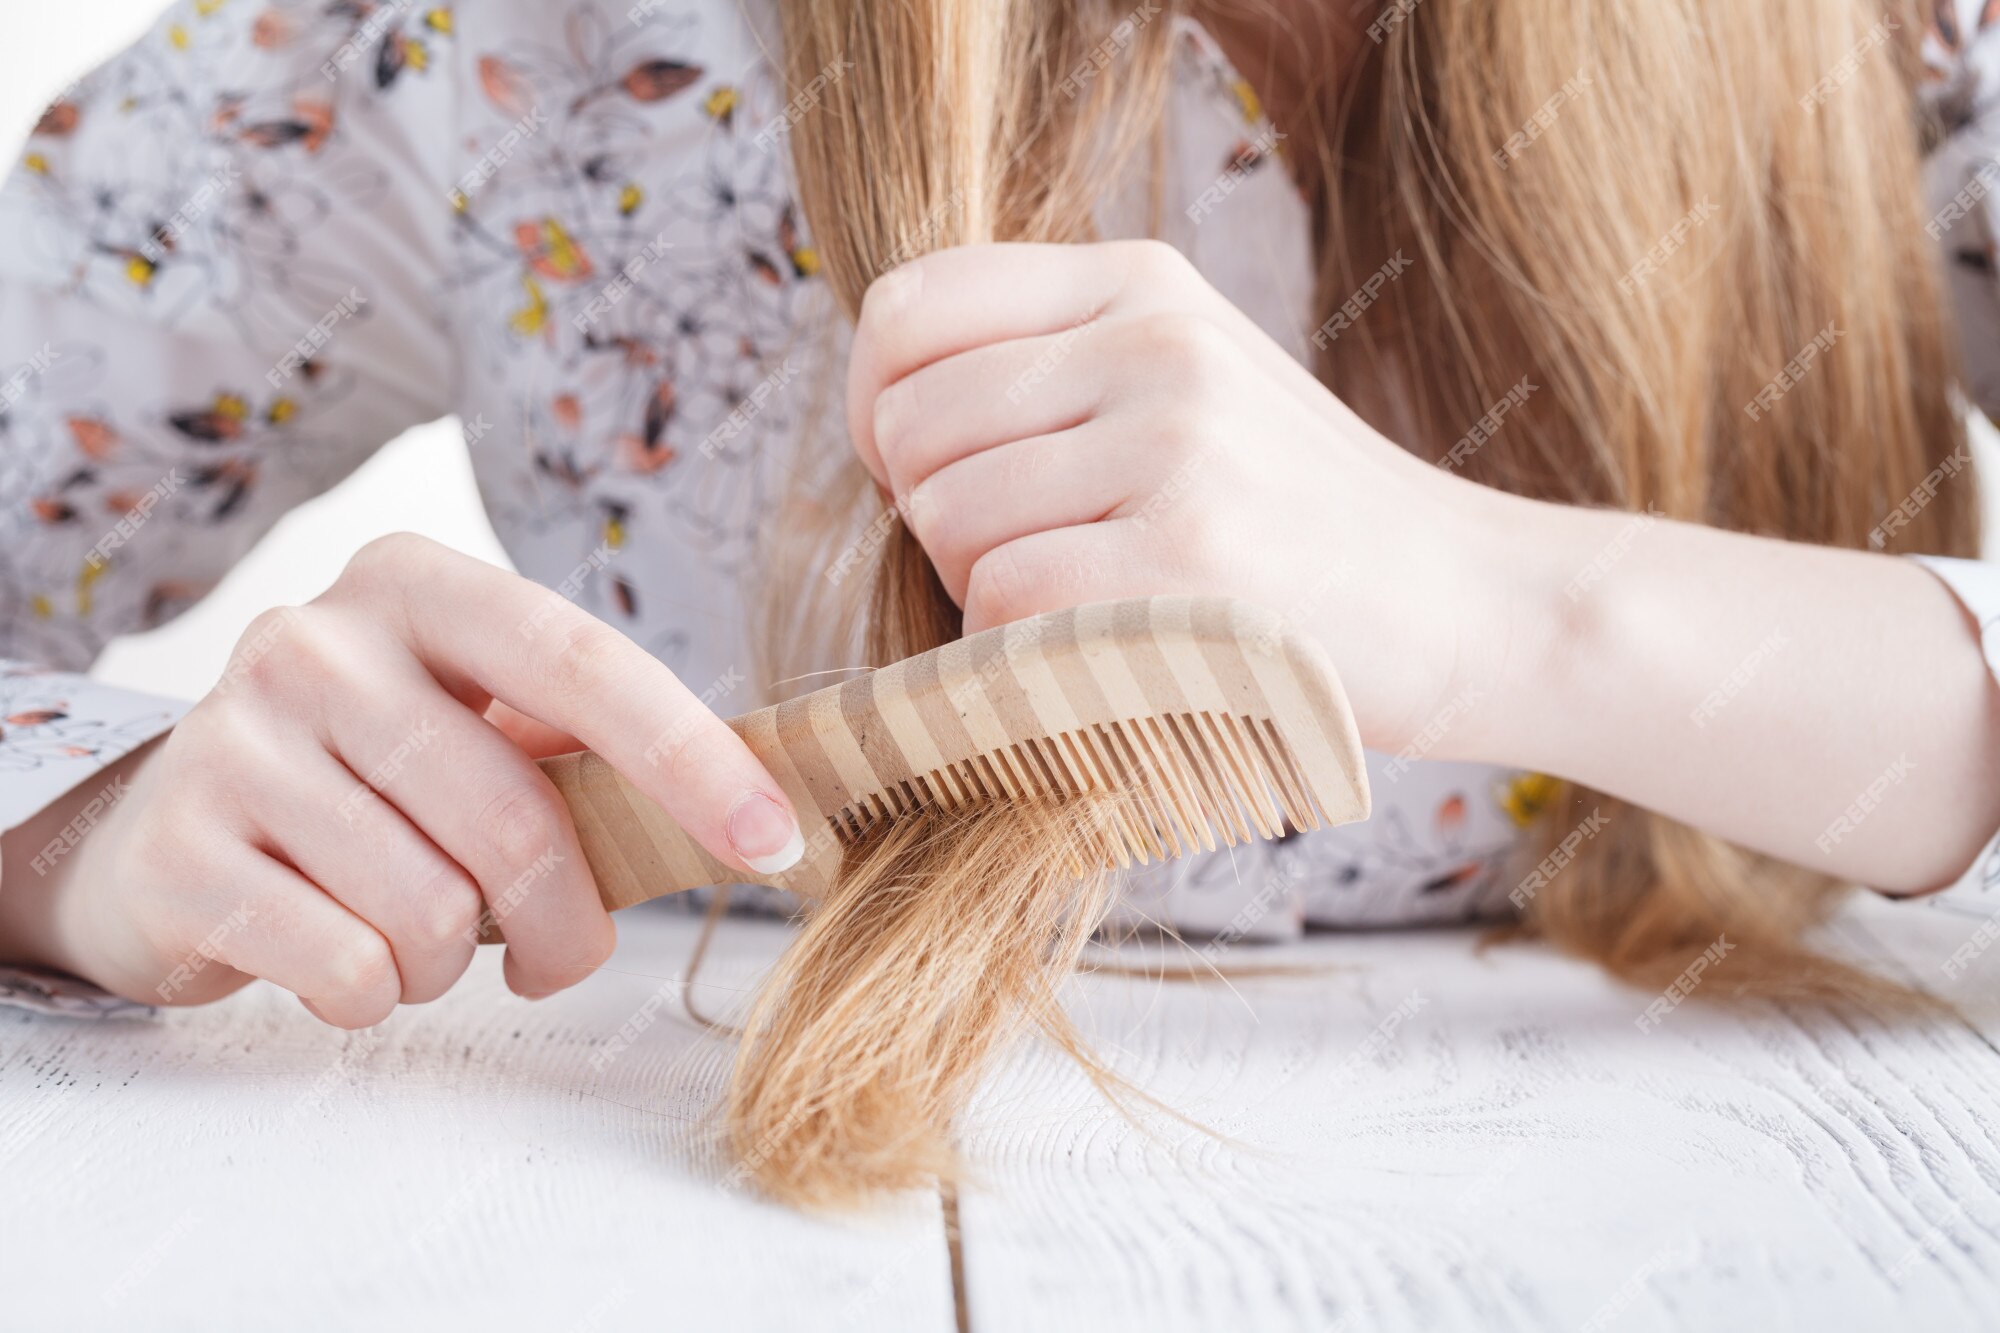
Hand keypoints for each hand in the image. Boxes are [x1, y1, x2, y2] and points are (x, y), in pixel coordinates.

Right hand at [0, 534, 803, 1026]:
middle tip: (555, 955)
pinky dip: (374, 995)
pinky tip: (346, 960)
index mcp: (417, 586)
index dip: (690, 758)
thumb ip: (586, 756)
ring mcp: (232, 740)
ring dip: (454, 962)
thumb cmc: (368, 785)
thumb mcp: (471, 729)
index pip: (584, 663)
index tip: (772, 841)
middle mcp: (316, 642)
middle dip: (568, 922)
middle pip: (515, 818)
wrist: (160, 836)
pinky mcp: (179, 852)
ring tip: (416, 937)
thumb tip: (756, 820)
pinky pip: (346, 968)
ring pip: (431, 910)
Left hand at [846, 240, 1524, 750]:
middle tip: (1031, 564)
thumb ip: (1051, 374)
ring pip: (947, 522)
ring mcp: (1176, 441)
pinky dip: (1022, 654)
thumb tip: (884, 428)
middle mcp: (1153, 340)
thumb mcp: (1188, 388)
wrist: (1471, 603)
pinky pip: (1004, 601)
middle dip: (935, 523)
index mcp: (1139, 283)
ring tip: (1085, 610)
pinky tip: (1101, 658)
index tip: (924, 480)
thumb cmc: (1302, 523)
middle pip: (910, 429)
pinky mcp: (1191, 555)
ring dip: (981, 596)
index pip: (904, 309)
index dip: (876, 411)